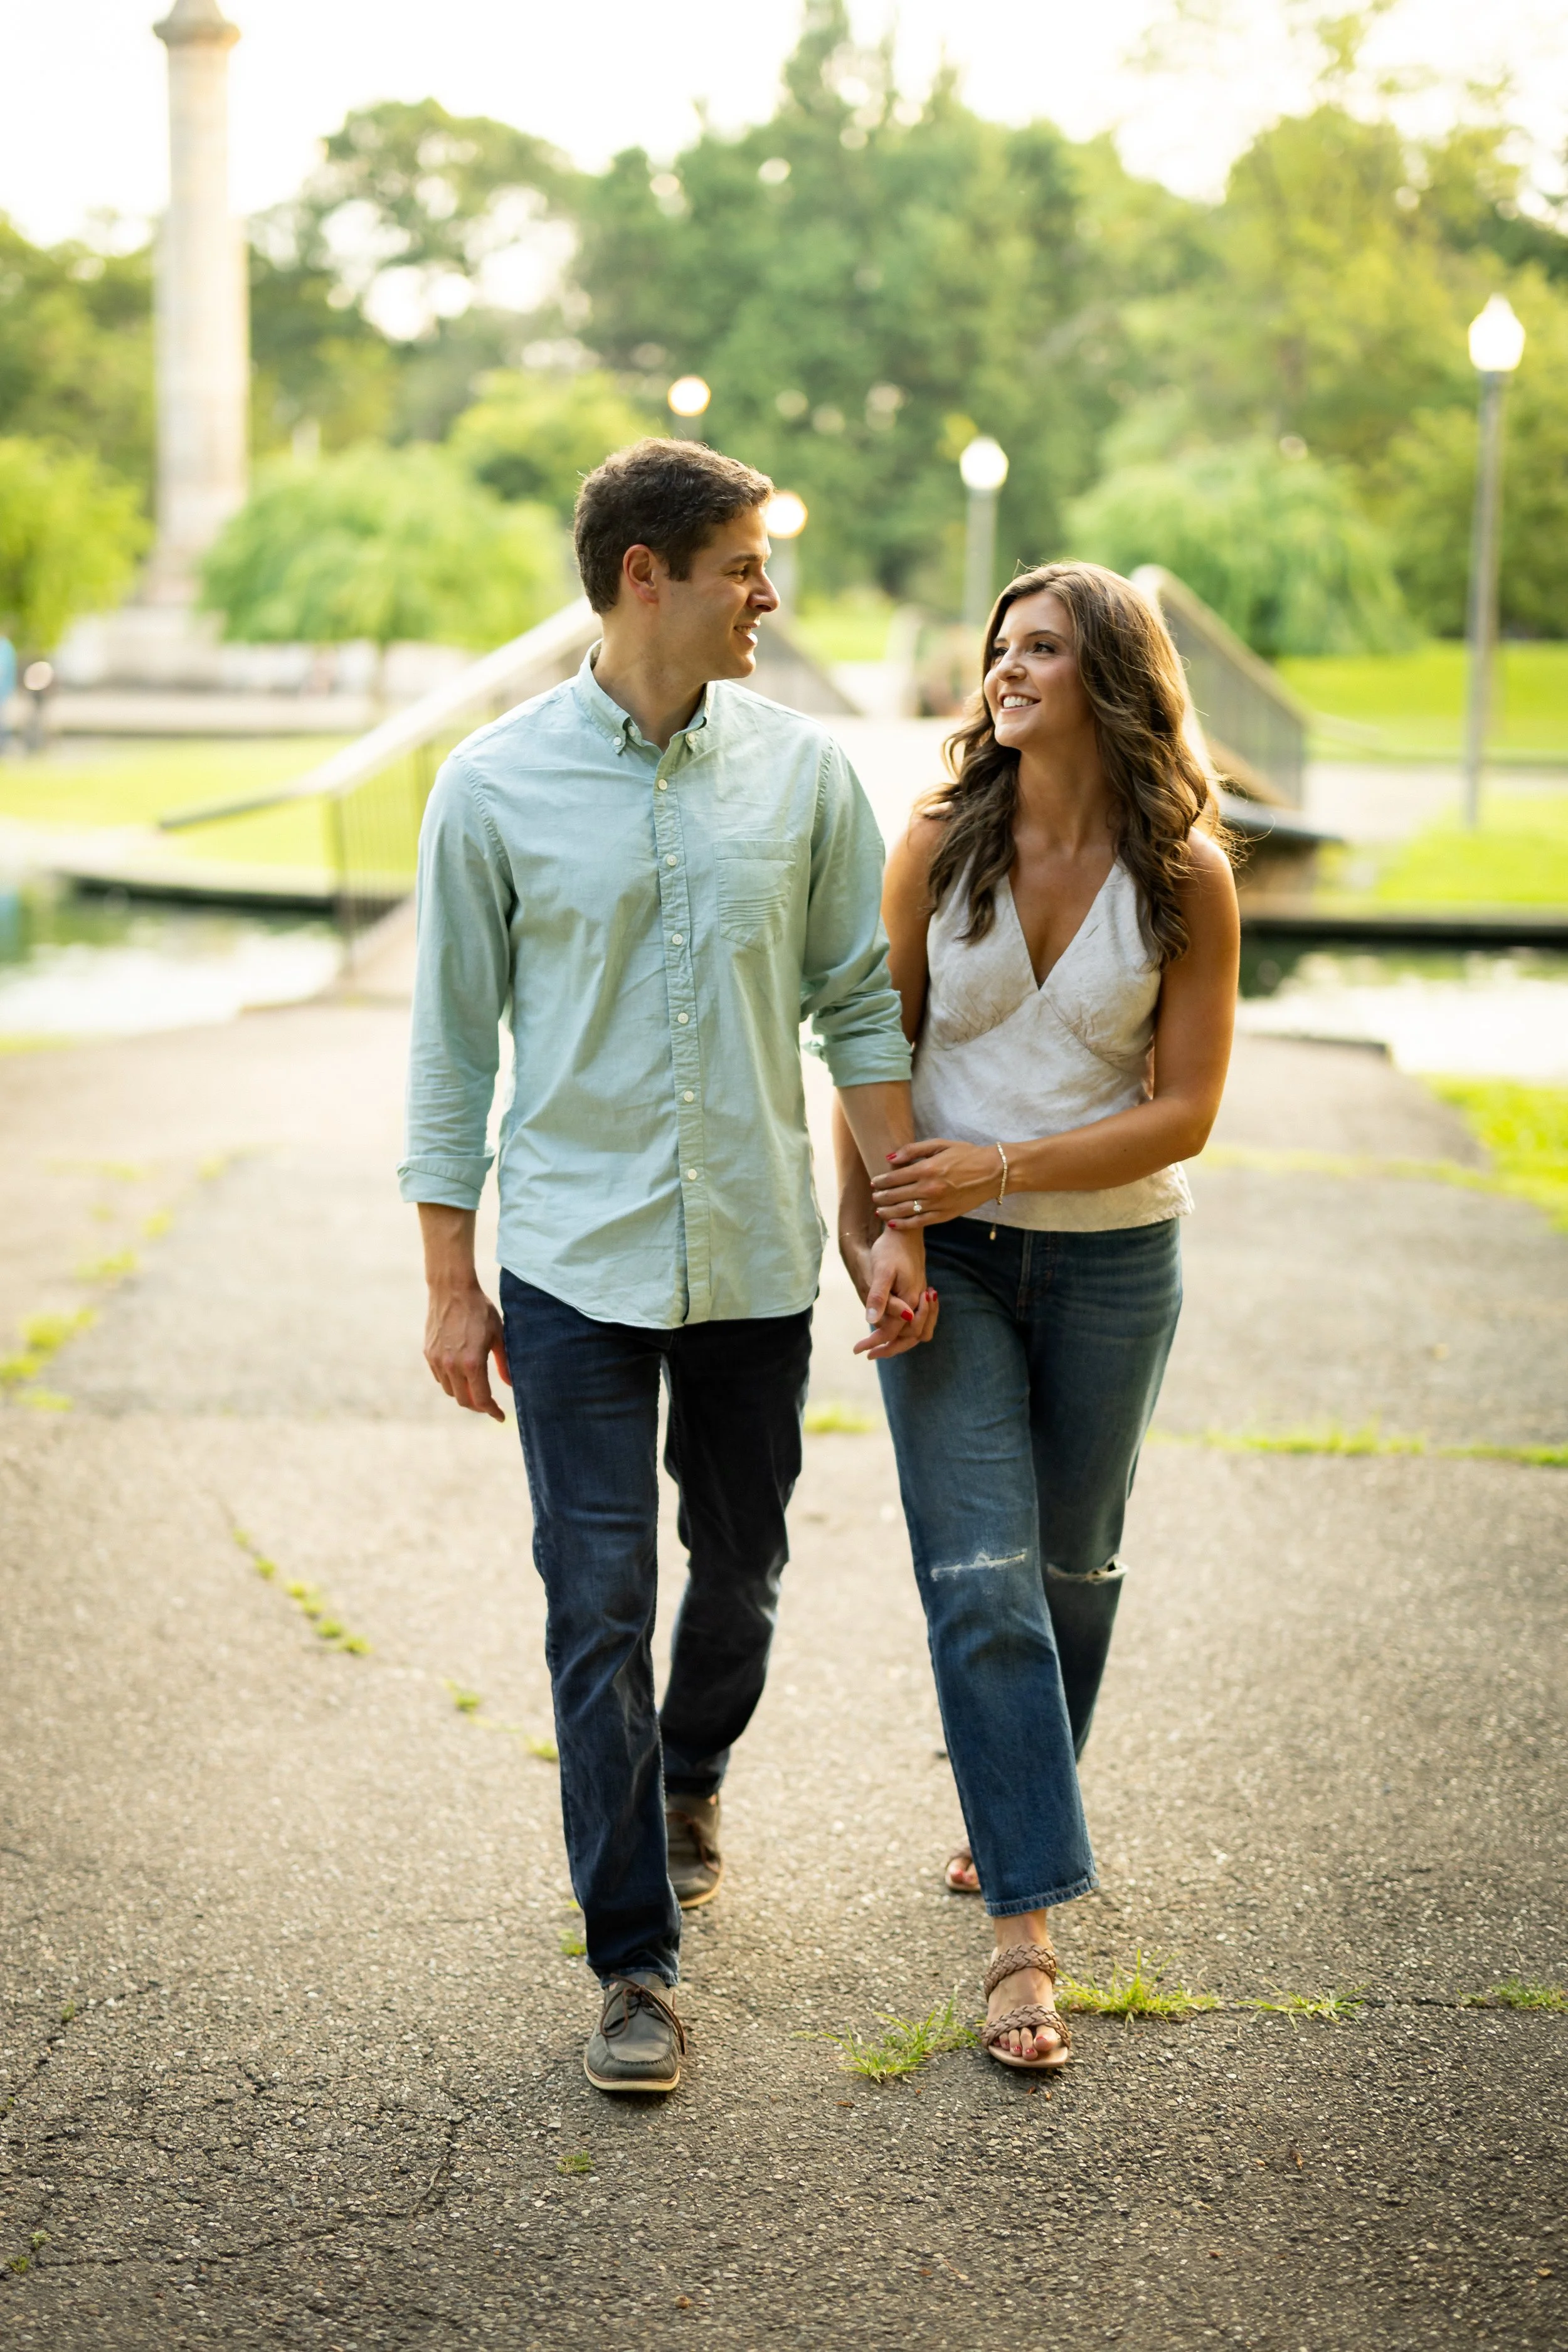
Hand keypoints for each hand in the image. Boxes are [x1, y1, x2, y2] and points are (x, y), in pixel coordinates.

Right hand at [424, 1281, 511, 1421]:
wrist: (451, 1289)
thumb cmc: (479, 1310)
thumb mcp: (498, 1335)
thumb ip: (504, 1363)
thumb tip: (511, 1384)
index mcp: (472, 1363)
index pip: (481, 1399)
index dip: (492, 1411)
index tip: (500, 1416)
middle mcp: (452, 1365)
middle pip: (464, 1400)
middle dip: (478, 1406)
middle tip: (489, 1404)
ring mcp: (437, 1360)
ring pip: (450, 1391)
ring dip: (464, 1394)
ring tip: (476, 1388)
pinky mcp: (428, 1353)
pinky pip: (439, 1377)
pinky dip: (451, 1381)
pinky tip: (461, 1374)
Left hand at [840, 1226, 937, 1359]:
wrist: (904, 1232)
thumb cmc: (890, 1249)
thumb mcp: (881, 1271)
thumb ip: (880, 1296)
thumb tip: (871, 1321)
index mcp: (910, 1300)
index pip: (894, 1332)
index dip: (876, 1343)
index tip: (857, 1350)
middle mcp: (919, 1303)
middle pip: (909, 1337)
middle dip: (888, 1348)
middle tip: (867, 1353)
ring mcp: (921, 1300)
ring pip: (915, 1331)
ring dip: (898, 1342)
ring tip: (877, 1346)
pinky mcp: (919, 1295)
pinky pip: (916, 1321)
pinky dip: (904, 1330)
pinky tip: (888, 1327)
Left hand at [871, 1138, 1006, 1229]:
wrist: (992, 1172)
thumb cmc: (966, 1155)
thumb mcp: (940, 1144)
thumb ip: (913, 1150)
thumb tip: (890, 1158)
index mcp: (927, 1169)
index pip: (894, 1178)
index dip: (881, 1181)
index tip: (874, 1182)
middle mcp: (929, 1188)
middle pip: (895, 1196)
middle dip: (881, 1197)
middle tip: (874, 1197)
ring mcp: (936, 1204)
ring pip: (904, 1211)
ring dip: (888, 1212)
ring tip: (879, 1210)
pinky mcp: (944, 1215)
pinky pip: (919, 1223)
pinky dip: (903, 1225)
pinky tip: (893, 1224)